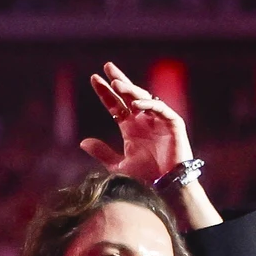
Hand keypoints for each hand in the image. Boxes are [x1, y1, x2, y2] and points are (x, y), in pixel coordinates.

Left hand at [81, 62, 192, 185]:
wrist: (167, 189)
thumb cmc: (146, 179)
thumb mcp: (118, 165)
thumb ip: (102, 152)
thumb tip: (82, 142)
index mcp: (130, 128)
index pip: (115, 105)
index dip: (105, 93)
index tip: (93, 79)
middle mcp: (143, 121)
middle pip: (129, 95)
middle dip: (119, 80)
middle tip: (107, 66)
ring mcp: (158, 121)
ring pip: (143, 98)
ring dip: (130, 90)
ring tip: (116, 84)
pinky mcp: (173, 124)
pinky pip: (160, 109)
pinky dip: (148, 105)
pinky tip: (135, 104)